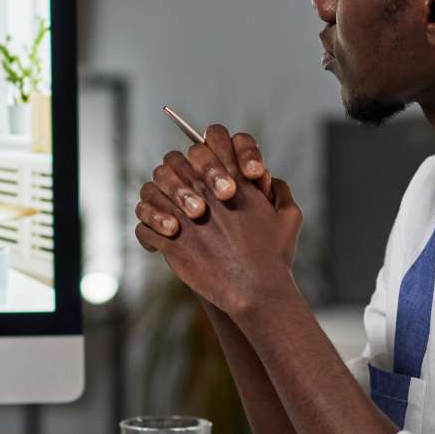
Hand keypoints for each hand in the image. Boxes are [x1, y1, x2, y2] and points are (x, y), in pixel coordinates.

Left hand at [134, 134, 302, 317]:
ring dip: (157, 198)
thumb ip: (280, 191)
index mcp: (232, 180)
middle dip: (174, 173)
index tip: (203, 167)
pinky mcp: (171, 243)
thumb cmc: (274, 257)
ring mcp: (184, 217)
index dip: (203, 151)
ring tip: (166, 213)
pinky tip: (160, 238)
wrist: (256, 291)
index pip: (208, 142)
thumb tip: (269, 179)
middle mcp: (205, 193)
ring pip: (152, 191)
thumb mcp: (289, 217)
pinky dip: (149, 229)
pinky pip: (145, 228)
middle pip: (173, 162)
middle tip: (181, 188)